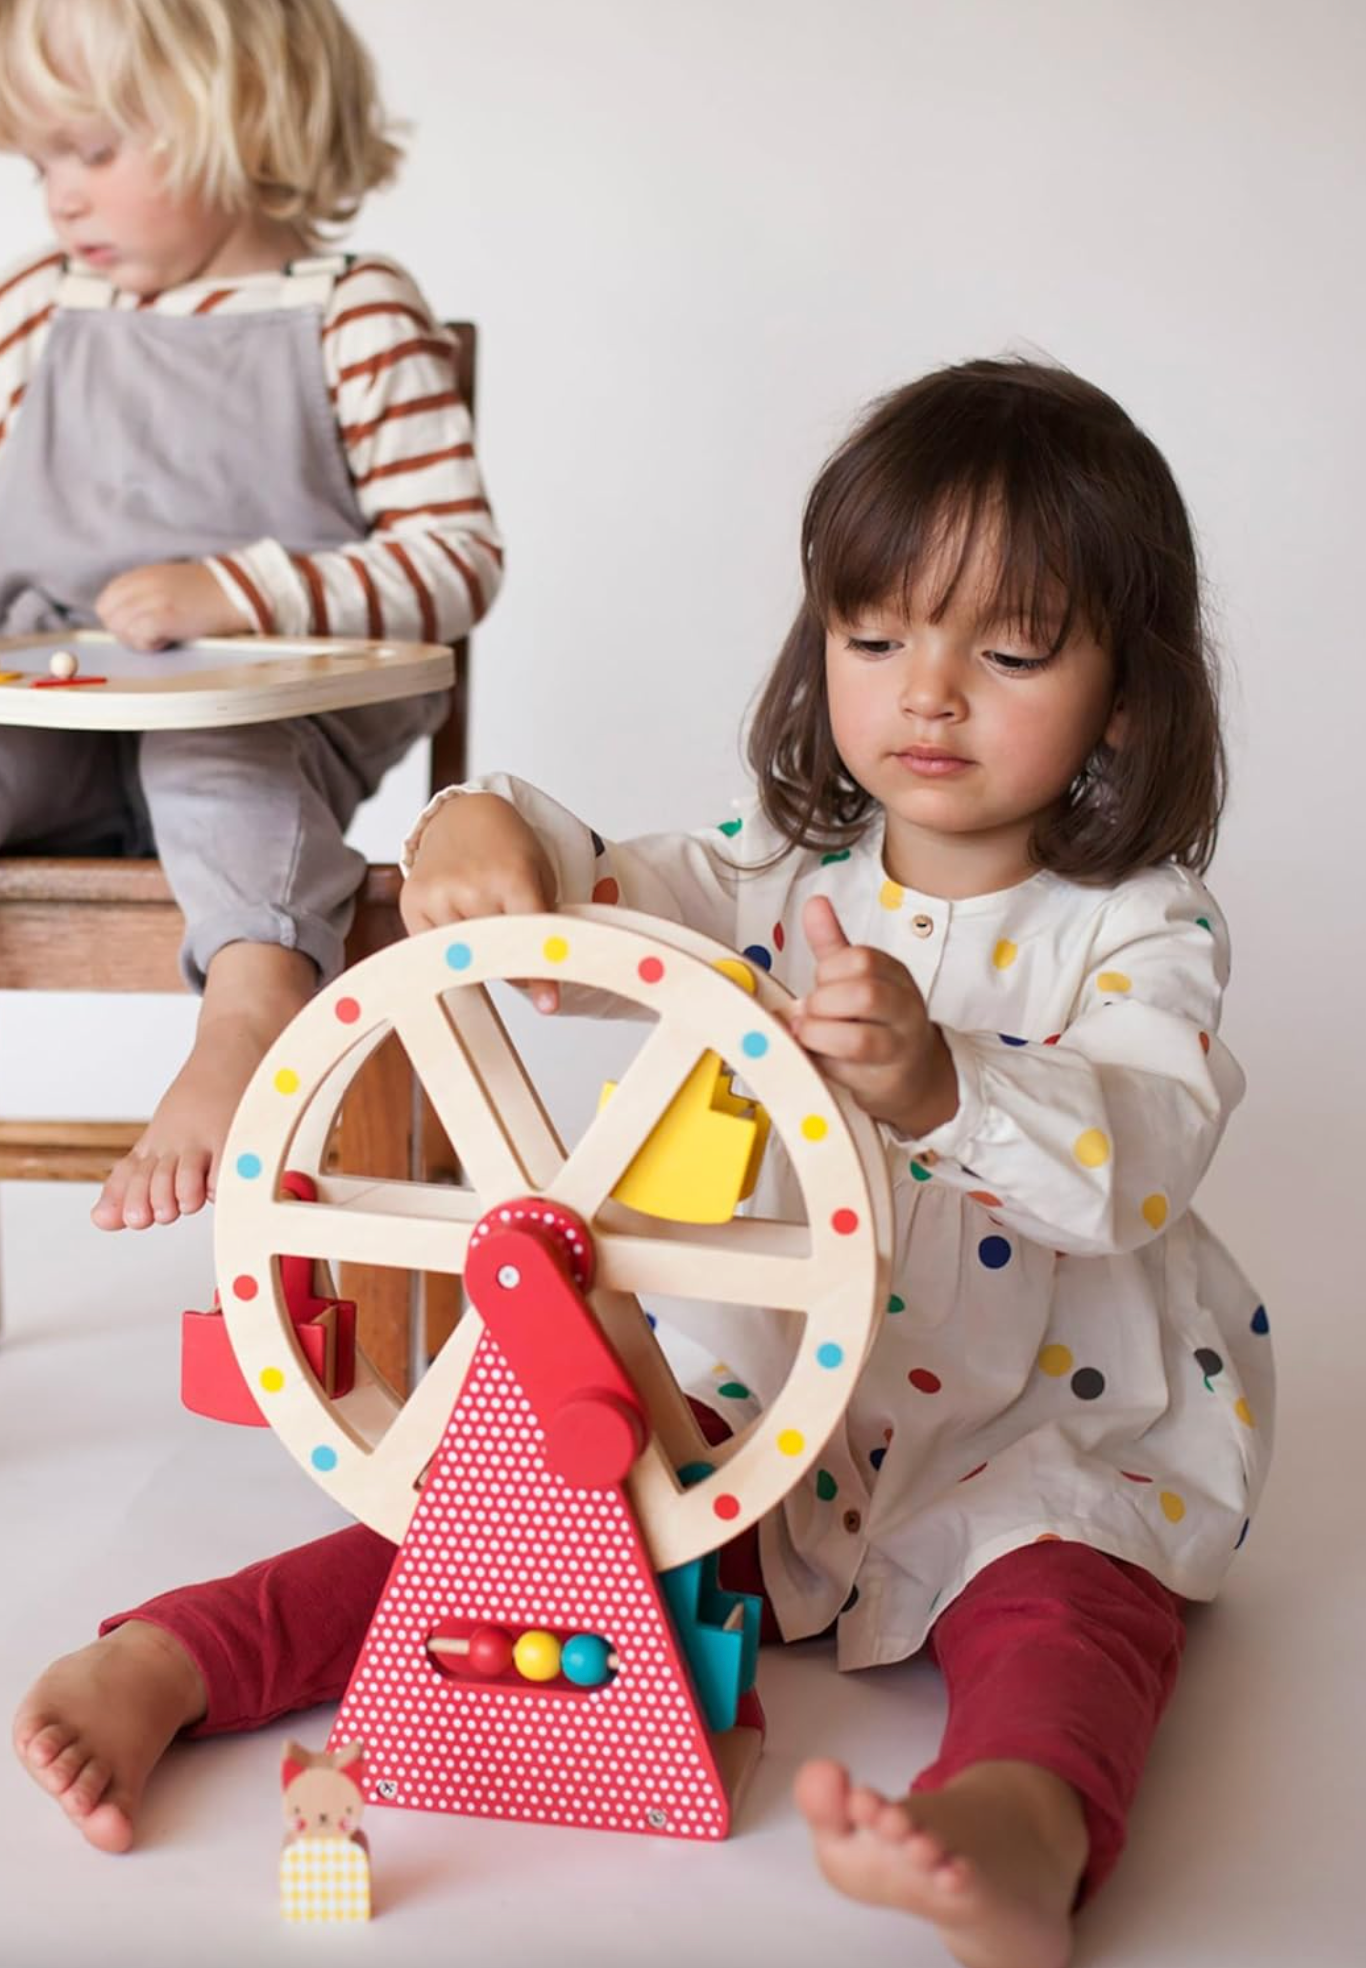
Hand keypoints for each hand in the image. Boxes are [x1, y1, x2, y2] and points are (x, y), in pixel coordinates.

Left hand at [95, 562, 251, 648]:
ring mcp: (151, 600)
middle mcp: (142, 584)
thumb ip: (144, 593)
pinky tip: (167, 641)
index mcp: (142, 575)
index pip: (106, 601)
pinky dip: (149, 645)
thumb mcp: (169, 582)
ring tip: (161, 637)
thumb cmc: (208, 594)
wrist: (236, 593)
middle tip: (148, 636)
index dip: (118, 620)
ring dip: (138, 640)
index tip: (137, 627)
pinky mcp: (163, 617)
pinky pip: (138, 637)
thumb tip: (125, 618)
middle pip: (109, 616)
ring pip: (121, 629)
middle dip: (124, 632)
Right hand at [401, 792, 562, 1010]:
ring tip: (485, 920)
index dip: (542, 975)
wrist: (463, 816)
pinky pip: (435, 951)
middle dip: (513, 964)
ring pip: (465, 958)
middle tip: (522, 957)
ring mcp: (438, 896)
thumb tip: (535, 979)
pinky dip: (452, 951)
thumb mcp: (539, 877)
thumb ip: (542, 923)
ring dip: (480, 957)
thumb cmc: (507, 848)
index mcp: (512, 876)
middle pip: (498, 956)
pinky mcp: (413, 904)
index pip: (530, 936)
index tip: (550, 1005)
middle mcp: (471, 886)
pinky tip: (460, 925)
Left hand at [789, 895, 958, 1137]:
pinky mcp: (886, 1082)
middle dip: (824, 1003)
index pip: (862, 960)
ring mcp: (899, 1048)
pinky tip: (816, 1058)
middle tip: (809, 1011)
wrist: (914, 1074)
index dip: (829, 970)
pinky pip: (850, 1074)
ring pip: (859, 1040)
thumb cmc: (876, 1020)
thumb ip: (833, 943)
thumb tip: (814, 903)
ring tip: (807, 1034)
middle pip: (865, 995)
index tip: (819, 982)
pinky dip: (824, 1065)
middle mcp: (904, 1009)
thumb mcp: (858, 978)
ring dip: (820, 1036)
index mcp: (895, 975)